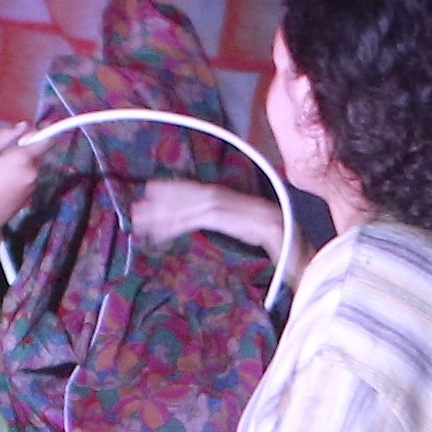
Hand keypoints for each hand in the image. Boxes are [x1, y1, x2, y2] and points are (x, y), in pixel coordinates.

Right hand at [0, 129, 48, 254]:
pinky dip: (22, 174)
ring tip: (2, 169)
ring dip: (24, 162)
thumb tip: (23, 126)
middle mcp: (34, 171)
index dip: (45, 131)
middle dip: (28, 148)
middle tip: (7, 152)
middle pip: (39, 152)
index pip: (47, 140)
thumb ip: (4, 136)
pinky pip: (31, 177)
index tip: (39, 126)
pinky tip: (5, 181)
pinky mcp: (32, 194)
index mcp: (23, 159)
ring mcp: (34, 184)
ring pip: (34, 165)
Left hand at [130, 179, 279, 255]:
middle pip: (190, 195)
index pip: (199, 190)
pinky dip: (177, 225)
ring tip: (140, 220)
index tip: (152, 190)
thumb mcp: (250, 228)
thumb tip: (220, 223)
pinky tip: (160, 233)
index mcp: (234, 199)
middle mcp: (229, 198)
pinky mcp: (229, 219)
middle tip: (136, 208)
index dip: (175, 189)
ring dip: (163, 213)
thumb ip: (233, 222)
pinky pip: (197, 220)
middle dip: (162, 200)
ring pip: (189, 206)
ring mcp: (229, 207)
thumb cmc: (279, 241)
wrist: (295, 242)